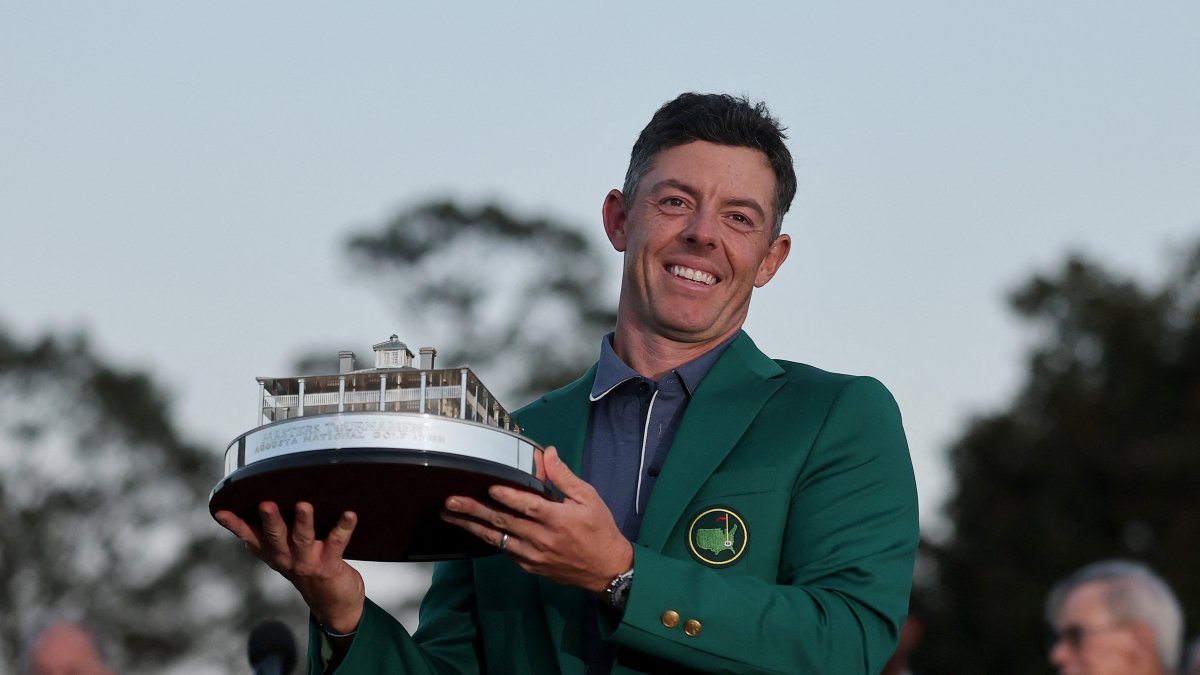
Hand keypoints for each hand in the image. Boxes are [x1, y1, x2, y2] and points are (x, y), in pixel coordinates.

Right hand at [215, 502, 365, 633]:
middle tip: (265, 504)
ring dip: (303, 522)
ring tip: (304, 505)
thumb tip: (263, 501)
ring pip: (302, 539)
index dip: (235, 525)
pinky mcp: (329, 565)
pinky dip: (343, 527)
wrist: (334, 606)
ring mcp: (308, 562)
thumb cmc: (309, 570)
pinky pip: (337, 542)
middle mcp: (287, 558)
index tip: (221, 511)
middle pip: (275, 536)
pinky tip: (350, 515)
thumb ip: (273, 535)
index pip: (250, 537)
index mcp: (274, 553)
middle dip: (269, 520)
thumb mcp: (285, 555)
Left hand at [441, 446, 633, 593]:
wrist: (607, 569)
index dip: (508, 496)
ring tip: (450, 516)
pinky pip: (506, 551)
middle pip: (503, 522)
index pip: (528, 506)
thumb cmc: (599, 530)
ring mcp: (534, 555)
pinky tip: (474, 529)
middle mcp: (542, 538)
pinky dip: (489, 539)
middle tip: (451, 501)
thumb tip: (548, 454)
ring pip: (497, 539)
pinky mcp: (530, 566)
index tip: (489, 486)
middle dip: (474, 510)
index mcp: (558, 519)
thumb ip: (564, 477)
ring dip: (472, 526)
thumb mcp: (588, 498)